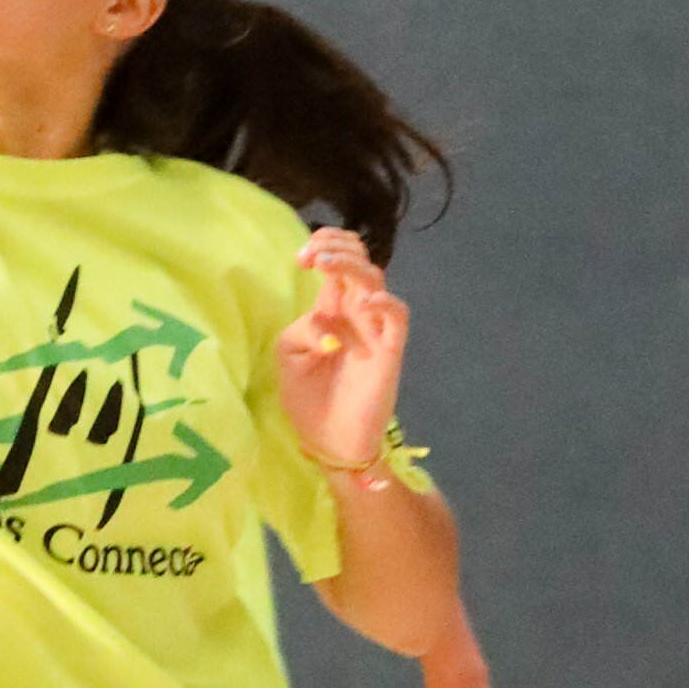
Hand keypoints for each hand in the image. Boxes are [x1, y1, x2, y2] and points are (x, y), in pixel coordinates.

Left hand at [273, 229, 408, 483]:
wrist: (330, 441)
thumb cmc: (309, 399)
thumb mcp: (290, 356)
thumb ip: (303, 329)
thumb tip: (329, 321)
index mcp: (332, 310)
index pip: (338, 262)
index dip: (324, 246)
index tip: (301, 257)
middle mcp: (356, 313)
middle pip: (359, 262)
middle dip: (336, 246)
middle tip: (309, 256)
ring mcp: (374, 330)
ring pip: (375, 281)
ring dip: (351, 265)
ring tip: (324, 264)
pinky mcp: (390, 350)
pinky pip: (398, 317)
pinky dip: (385, 304)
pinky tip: (365, 303)